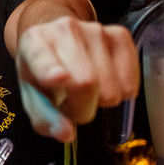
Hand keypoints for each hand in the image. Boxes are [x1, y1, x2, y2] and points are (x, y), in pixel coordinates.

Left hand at [15, 16, 138, 142]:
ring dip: (100, 100)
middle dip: (81, 107)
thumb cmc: (42, 72)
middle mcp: (64, 30)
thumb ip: (45, 118)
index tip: (58, 78)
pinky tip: (106, 81)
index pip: (42, 57)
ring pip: (111, 88)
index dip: (51, 70)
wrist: (56, 38)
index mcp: (33, 43)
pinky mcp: (120, 34)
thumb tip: (66, 134)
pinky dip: (120, 91)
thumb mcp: (33, 96)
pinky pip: (130, 80)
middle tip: (71, 101)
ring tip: (84, 88)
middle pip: (86, 83)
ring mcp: (95, 30)